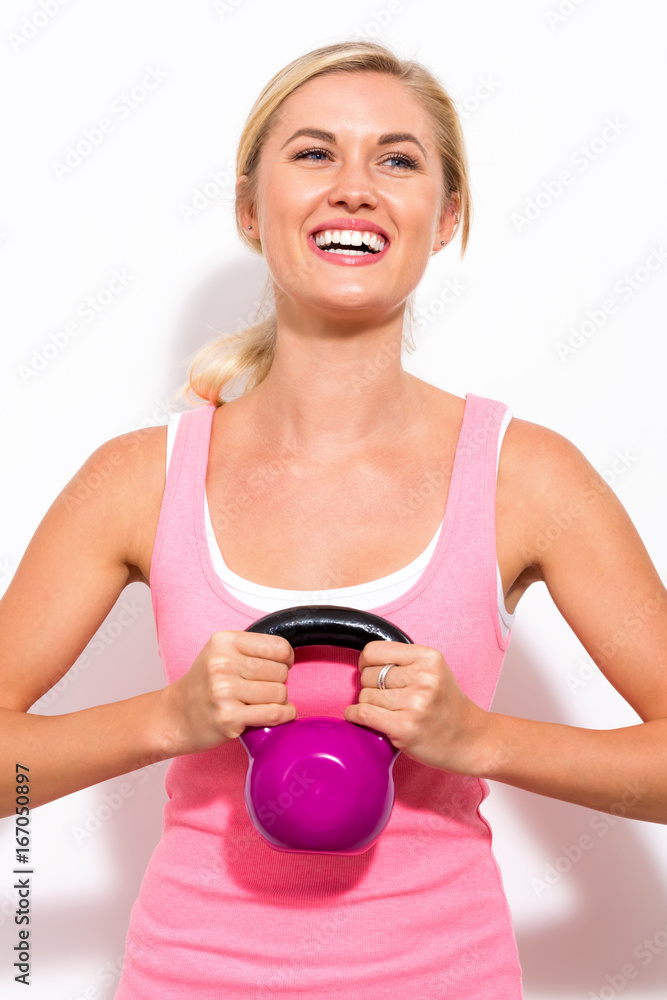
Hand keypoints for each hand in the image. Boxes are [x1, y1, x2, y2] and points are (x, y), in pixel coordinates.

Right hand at [160, 630, 295, 755]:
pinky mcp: (229, 717)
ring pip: (280, 693)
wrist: (175, 716)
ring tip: (261, 701)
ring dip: (279, 701)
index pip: (278, 646)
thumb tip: (290, 656)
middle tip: (262, 688)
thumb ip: (251, 649)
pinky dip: (283, 715)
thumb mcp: (221, 653)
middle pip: (281, 672)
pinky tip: (279, 714)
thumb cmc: (203, 685)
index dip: (286, 658)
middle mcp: (222, 664)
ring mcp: (224, 691)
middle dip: (279, 682)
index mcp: (224, 642)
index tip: (280, 665)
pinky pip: (273, 713)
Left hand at [343, 641, 488, 774]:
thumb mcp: (434, 671)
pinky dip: (356, 716)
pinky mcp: (404, 727)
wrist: (470, 740)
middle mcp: (423, 678)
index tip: (370, 671)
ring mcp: (414, 703)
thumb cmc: (447, 707)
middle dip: (370, 686)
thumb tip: (364, 662)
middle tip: (387, 697)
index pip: (374, 650)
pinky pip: (363, 714)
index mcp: (428, 658)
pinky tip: (361, 717)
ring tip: (387, 710)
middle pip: (368, 674)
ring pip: (365, 695)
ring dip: (368, 704)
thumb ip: (403, 661)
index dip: (367, 662)